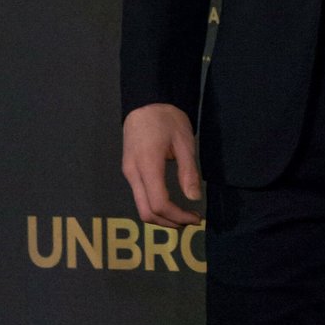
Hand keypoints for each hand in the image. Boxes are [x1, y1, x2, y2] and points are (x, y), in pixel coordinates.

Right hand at [122, 103, 203, 224]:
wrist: (146, 102)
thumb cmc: (167, 119)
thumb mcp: (184, 142)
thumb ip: (188, 171)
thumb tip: (193, 198)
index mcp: (147, 165)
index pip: (159, 204)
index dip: (178, 216)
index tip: (195, 217)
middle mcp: (133, 173)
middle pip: (146, 212)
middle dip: (169, 222)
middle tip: (190, 221)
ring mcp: (128, 172)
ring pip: (141, 207)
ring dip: (161, 217)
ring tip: (182, 215)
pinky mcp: (129, 170)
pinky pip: (140, 196)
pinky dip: (155, 206)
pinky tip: (170, 204)